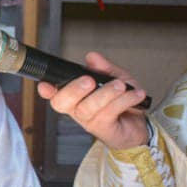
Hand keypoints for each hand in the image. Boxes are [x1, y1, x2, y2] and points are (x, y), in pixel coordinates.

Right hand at [36, 52, 150, 151]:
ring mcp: (89, 121)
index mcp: (76, 97)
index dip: (47, 90)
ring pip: (88, 107)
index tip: (45, 85)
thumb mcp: (116, 78)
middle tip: (89, 80)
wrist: (141, 125)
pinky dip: (124, 100)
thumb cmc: (124, 103)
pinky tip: (135, 94)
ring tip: (121, 86)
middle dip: (74, 89)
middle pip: (62, 103)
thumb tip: (91, 57)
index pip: (54, 94)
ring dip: (106, 93)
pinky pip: (109, 113)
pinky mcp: (104, 130)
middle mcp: (78, 110)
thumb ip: (103, 68)